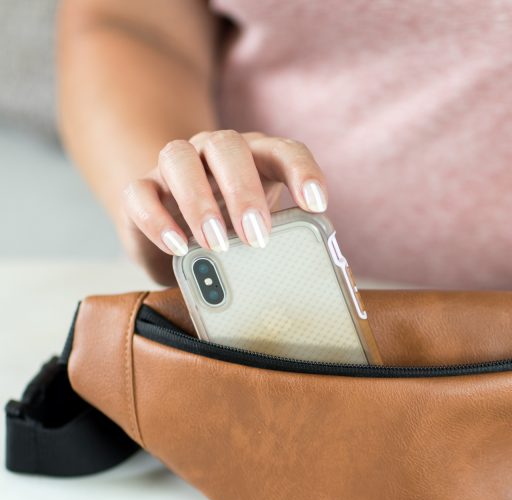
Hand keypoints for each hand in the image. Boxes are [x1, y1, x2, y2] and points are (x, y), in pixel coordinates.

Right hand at [120, 131, 328, 283]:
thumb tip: (299, 285)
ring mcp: (176, 167)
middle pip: (228, 147)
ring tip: (215, 244)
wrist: (180, 235)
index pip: (284, 150)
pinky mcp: (142, 190)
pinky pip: (139, 192)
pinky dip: (156, 219)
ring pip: (179, 158)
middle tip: (256, 236)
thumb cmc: (234, 233)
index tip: (316, 205)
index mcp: (257, 158)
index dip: (302, 173)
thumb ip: (281, 245)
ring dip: (198, 200)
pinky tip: (177, 248)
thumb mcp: (262, 235)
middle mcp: (216, 153)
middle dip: (243, 191)